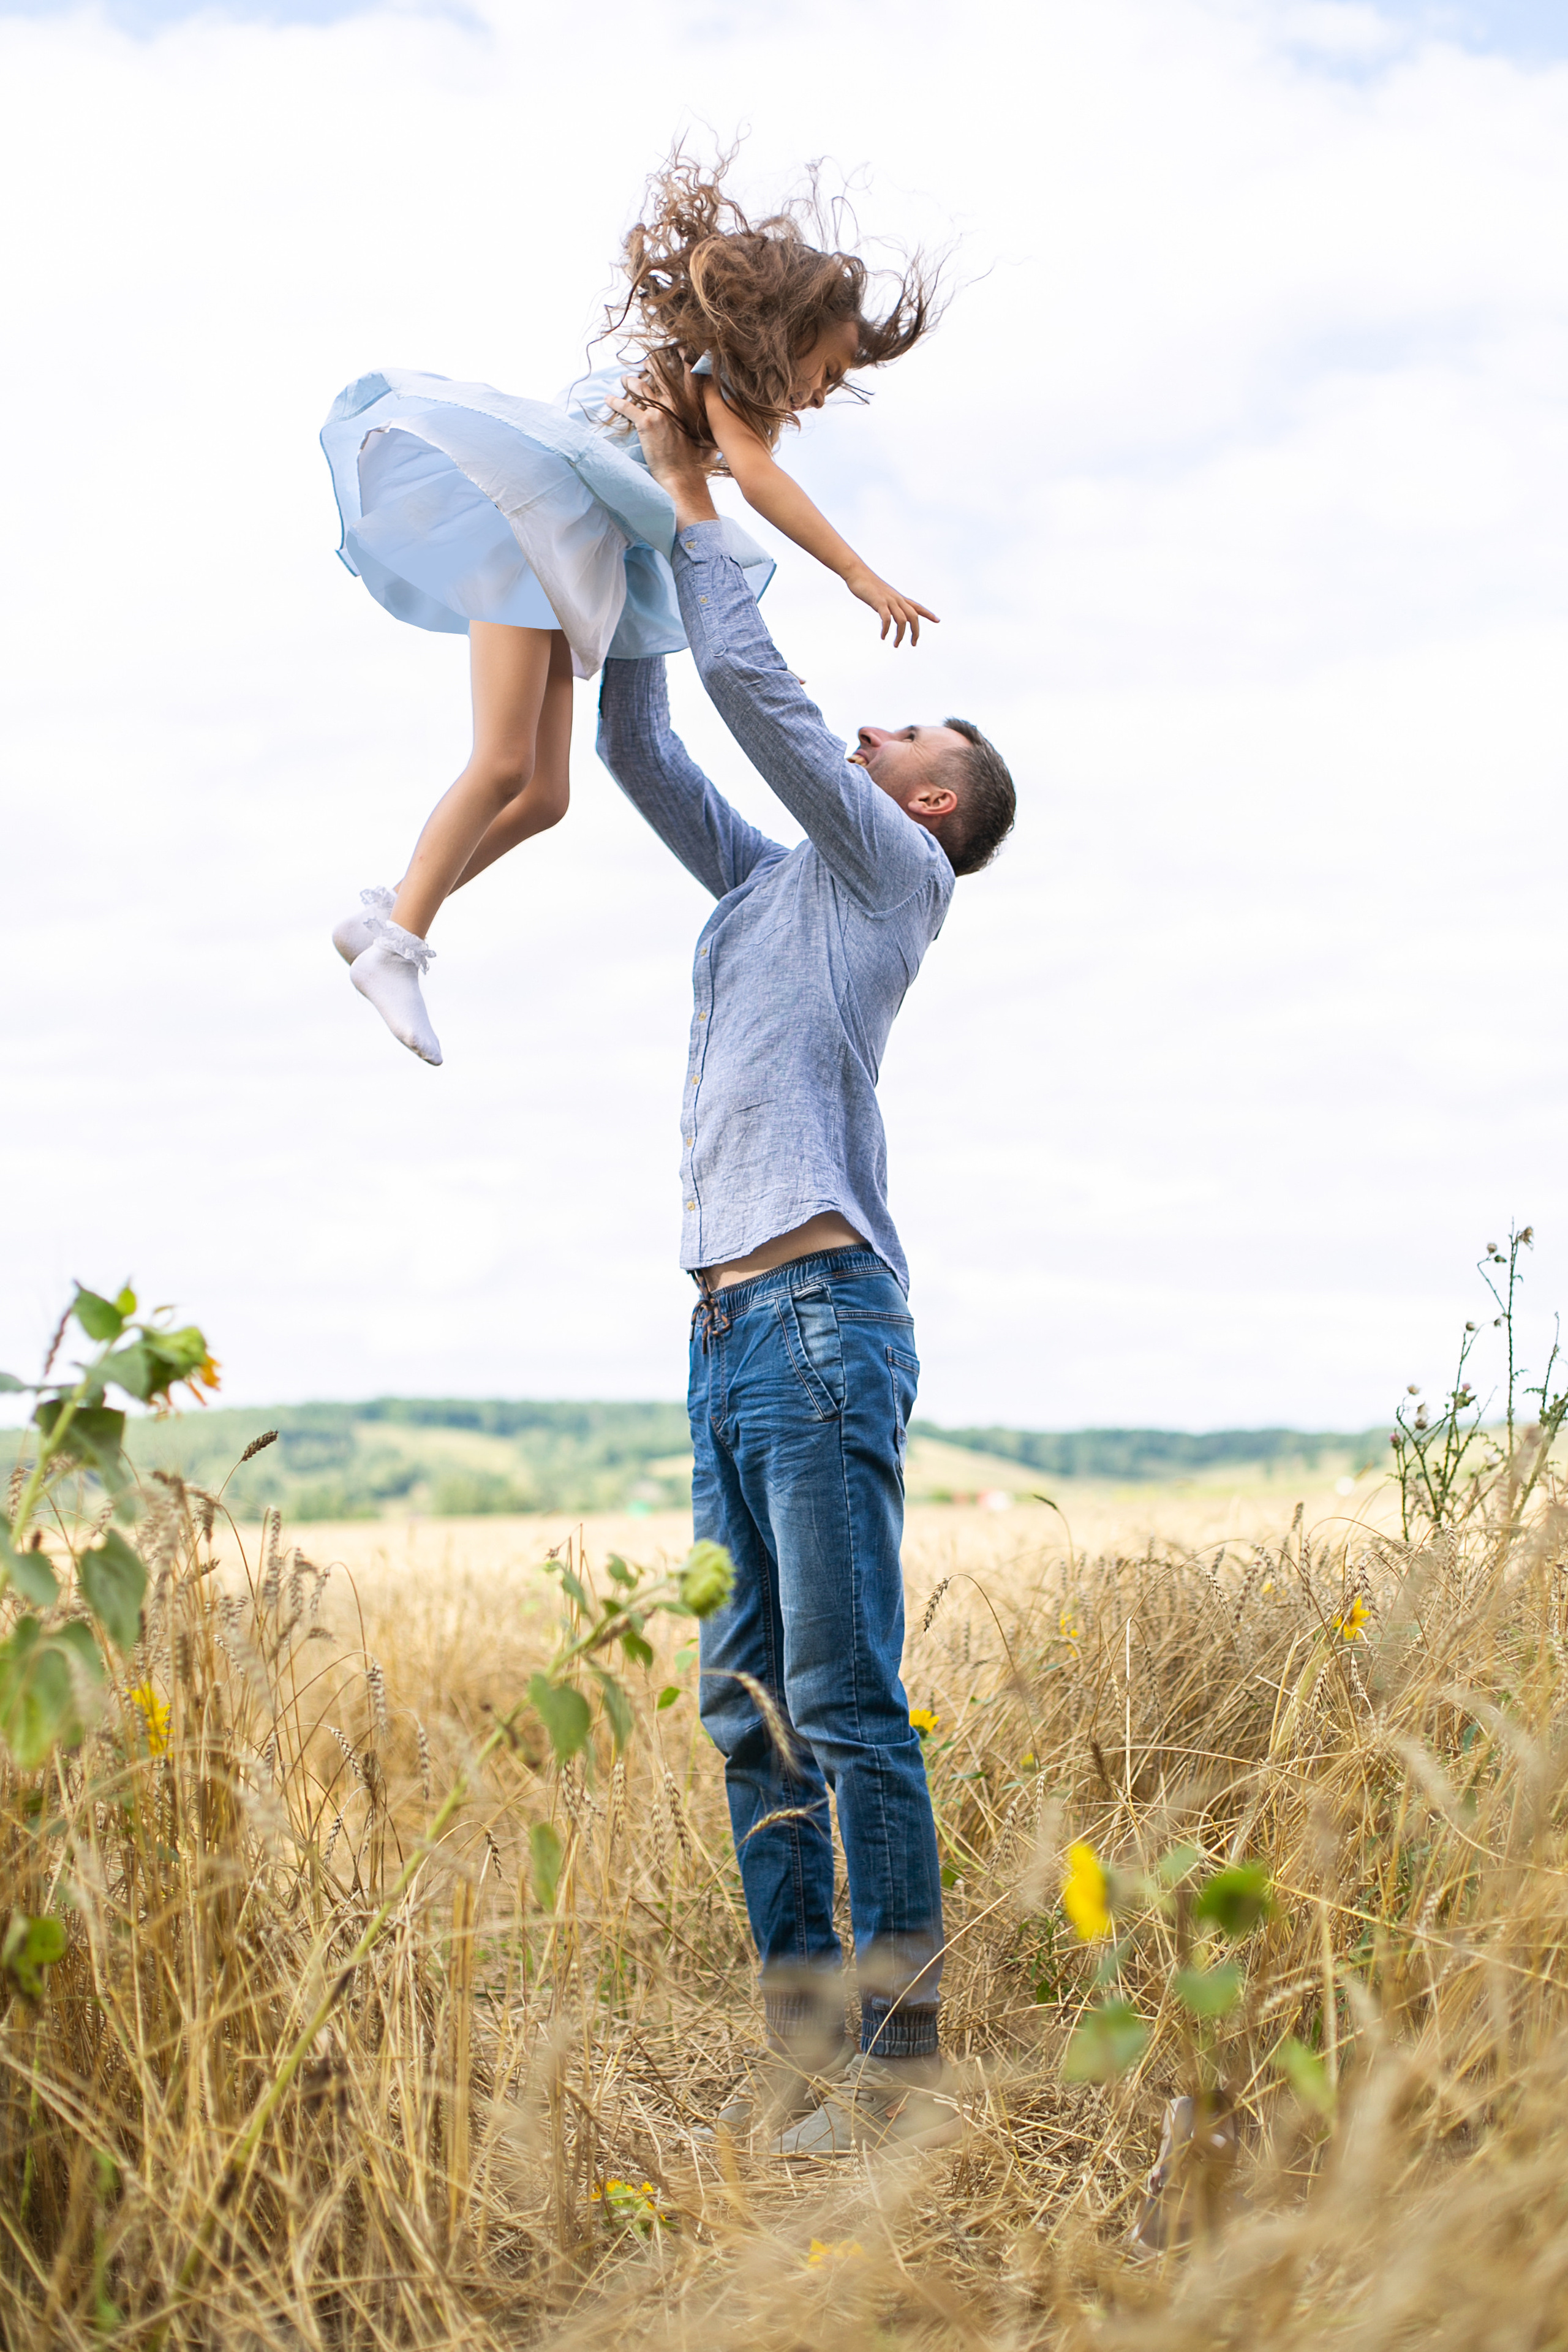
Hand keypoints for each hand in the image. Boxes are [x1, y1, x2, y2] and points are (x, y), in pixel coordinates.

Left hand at [606, 374, 715, 521]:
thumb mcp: (709, 442)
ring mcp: (659, 413)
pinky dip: (616, 402)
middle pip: (661, 377)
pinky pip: (627, 407)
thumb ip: (712, 430)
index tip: (676, 356)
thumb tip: (718, 430)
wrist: (683, 477)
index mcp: (691, 406)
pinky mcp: (645, 424)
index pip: (687, 377)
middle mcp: (675, 405)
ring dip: (631, 382)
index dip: (681, 363)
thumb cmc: (696, 464)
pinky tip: (608, 399)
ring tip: (625, 379)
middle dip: (652, 367)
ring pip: (641, 389)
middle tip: (646, 363)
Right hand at [843, 566, 939, 647]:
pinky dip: (886, 629)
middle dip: (916, 632)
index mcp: (899, 598)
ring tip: (896, 644)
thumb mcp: (882, 596)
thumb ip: (888, 605)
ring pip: (902, 620)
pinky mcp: (879, 602)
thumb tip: (890, 615)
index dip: (928, 614)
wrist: (857, 573)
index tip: (938, 620)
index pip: (917, 606)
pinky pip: (887, 618)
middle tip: (914, 644)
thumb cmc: (868, 585)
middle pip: (914, 617)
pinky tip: (883, 636)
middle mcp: (897, 599)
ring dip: (900, 635)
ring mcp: (889, 600)